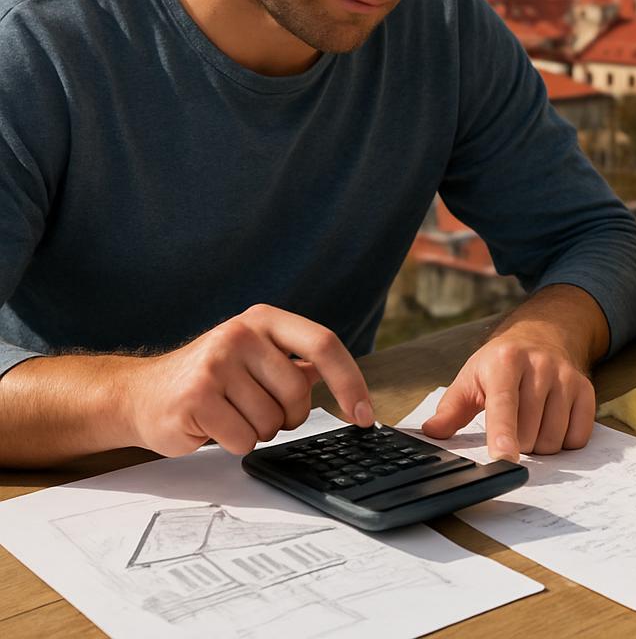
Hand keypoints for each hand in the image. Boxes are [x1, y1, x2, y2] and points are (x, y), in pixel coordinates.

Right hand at [123, 304, 373, 456]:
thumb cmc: (209, 379)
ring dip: (257, 431)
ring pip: (271, 421)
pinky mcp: (197, 397)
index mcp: (263, 319)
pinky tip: (212, 426)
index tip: (365, 414)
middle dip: (287, 417)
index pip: (324, 344)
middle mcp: (240, 333)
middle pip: (298, 394)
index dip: (351, 382)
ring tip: (229, 414)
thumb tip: (345, 380)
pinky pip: (243, 439)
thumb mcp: (255, 357)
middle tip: (257, 411)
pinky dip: (234, 443)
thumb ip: (296, 364)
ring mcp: (216, 363)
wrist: (141, 394)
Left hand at [421, 323, 596, 461]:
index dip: (503, 433)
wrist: (543, 334)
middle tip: (512, 422)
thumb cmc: (501, 362)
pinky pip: (578, 437)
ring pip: (553, 439)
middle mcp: (539, 366)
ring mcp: (565, 377)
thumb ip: (451, 408)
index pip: (504, 404)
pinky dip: (564, 441)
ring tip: (531, 421)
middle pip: (529, 433)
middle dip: (518, 442)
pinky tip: (553, 420)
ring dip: (540, 444)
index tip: (504, 457)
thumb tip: (431, 431)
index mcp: (505, 362)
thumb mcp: (471, 376)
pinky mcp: (586, 388)